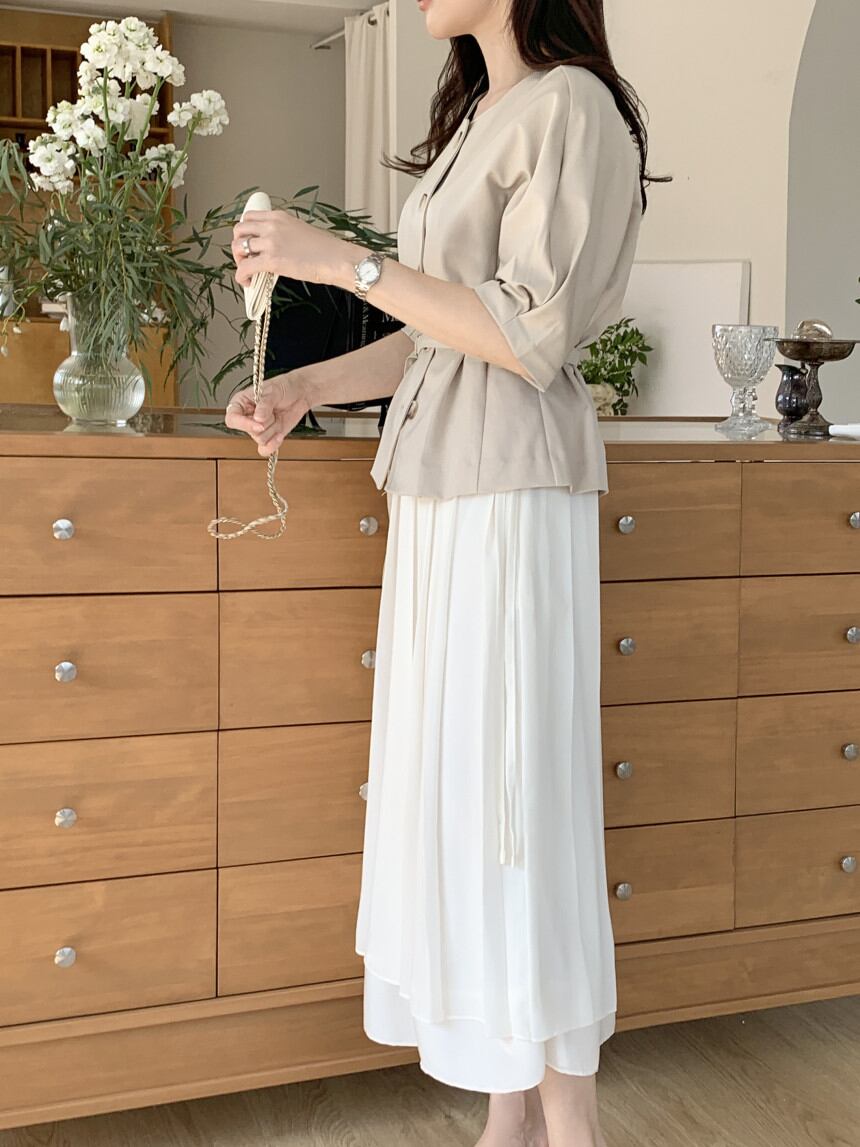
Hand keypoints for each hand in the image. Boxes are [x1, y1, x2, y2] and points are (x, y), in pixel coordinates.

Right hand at [225, 373, 312, 455]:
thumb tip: (258, 418)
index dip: (244, 424)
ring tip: (277, 416)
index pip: (232, 419)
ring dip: (273, 429)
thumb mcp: (273, 391)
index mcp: (241, 403)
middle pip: (250, 431)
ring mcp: (257, 428)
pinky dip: (273, 445)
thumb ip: (264, 404)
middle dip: (266, 424)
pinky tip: (279, 435)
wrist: (300, 394)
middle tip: (273, 412)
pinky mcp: (268, 437)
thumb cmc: (284, 387)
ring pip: (260, 439)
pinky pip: (265, 449)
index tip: (259, 424)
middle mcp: (247, 417)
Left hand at [232, 209, 351, 288]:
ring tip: (248, 271)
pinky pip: (245, 267)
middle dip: (238, 245)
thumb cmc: (327, 249)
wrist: (338, 259)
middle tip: (245, 258)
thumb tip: (276, 247)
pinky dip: (241, 276)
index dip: (244, 232)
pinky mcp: (272, 261)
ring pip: (238, 248)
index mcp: (279, 217)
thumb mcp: (302, 231)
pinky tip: (248, 282)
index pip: (249, 217)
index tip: (248, 242)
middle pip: (239, 230)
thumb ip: (284, 234)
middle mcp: (272, 226)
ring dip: (239, 261)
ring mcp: (270, 242)